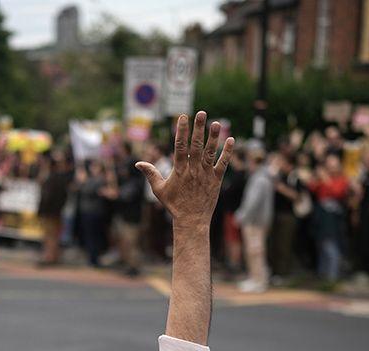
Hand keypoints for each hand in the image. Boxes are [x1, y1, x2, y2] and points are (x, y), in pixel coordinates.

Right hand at [136, 112, 233, 229]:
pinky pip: (223, 164)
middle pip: (196, 146)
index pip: (180, 146)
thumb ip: (150, 174)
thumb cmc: (174, 205)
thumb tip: (138, 163)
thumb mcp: (159, 190)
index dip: (181, 131)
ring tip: (216, 123)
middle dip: (198, 128)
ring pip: (210, 153)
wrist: (191, 220)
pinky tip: (231, 140)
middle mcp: (193, 170)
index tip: (183, 117)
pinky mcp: (216, 180)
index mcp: (179, 170)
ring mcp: (206, 175)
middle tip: (201, 113)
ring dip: (213, 138)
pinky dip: (227, 153)